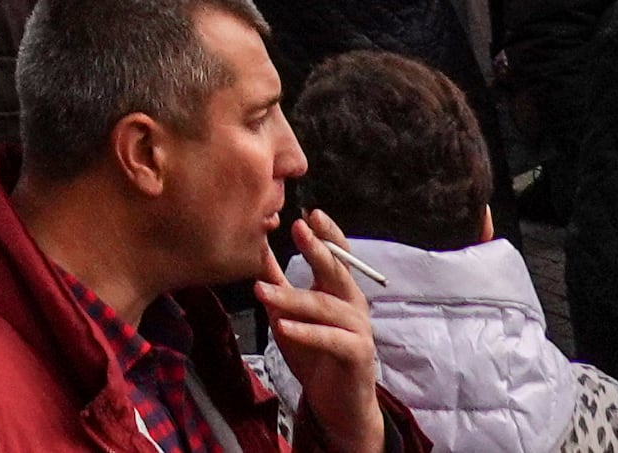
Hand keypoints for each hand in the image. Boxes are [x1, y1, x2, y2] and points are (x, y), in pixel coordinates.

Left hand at [257, 215, 385, 452]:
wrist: (338, 404)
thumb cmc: (314, 355)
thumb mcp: (290, 315)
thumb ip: (278, 285)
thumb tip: (258, 250)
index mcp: (339, 291)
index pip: (337, 255)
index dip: (326, 234)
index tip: (308, 213)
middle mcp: (353, 304)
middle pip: (336, 272)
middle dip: (317, 249)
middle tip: (298, 228)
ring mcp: (359, 329)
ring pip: (324, 307)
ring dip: (291, 297)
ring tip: (261, 291)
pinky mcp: (357, 354)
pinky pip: (330, 339)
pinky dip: (306, 332)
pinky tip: (283, 327)